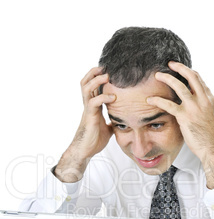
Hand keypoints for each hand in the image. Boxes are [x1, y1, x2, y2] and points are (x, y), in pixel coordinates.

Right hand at [55, 67, 115, 182]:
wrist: (85, 152)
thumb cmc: (94, 140)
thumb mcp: (108, 128)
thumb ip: (113, 120)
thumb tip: (124, 118)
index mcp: (93, 106)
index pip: (93, 87)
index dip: (98, 77)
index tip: (109, 70)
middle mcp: (88, 105)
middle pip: (85, 82)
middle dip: (93, 72)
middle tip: (105, 66)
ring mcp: (87, 110)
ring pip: (86, 88)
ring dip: (96, 80)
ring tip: (106, 76)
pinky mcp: (89, 117)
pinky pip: (93, 102)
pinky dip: (103, 97)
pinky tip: (112, 97)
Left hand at [147, 62, 213, 187]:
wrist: (213, 148)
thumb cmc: (210, 137)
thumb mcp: (211, 118)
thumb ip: (204, 108)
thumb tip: (197, 105)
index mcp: (211, 100)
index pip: (200, 81)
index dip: (190, 74)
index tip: (181, 70)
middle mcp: (204, 100)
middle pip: (192, 76)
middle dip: (180, 67)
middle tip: (170, 64)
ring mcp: (194, 107)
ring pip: (179, 86)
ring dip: (167, 78)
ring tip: (157, 75)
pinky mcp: (185, 116)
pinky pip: (168, 105)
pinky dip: (158, 101)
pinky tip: (150, 100)